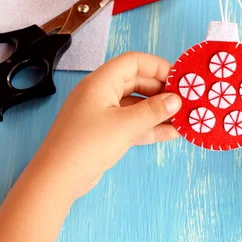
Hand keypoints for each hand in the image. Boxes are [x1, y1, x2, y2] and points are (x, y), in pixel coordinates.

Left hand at [35, 52, 181, 198]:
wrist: (57, 179)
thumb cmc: (87, 145)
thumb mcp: (125, 125)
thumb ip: (153, 111)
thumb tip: (176, 100)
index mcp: (101, 81)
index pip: (133, 62)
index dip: (157, 67)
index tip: (179, 79)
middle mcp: (101, 93)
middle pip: (137, 83)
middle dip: (161, 92)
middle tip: (185, 101)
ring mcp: (102, 114)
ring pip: (136, 105)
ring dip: (158, 112)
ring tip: (183, 118)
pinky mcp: (104, 133)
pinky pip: (131, 123)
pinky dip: (148, 127)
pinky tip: (170, 133)